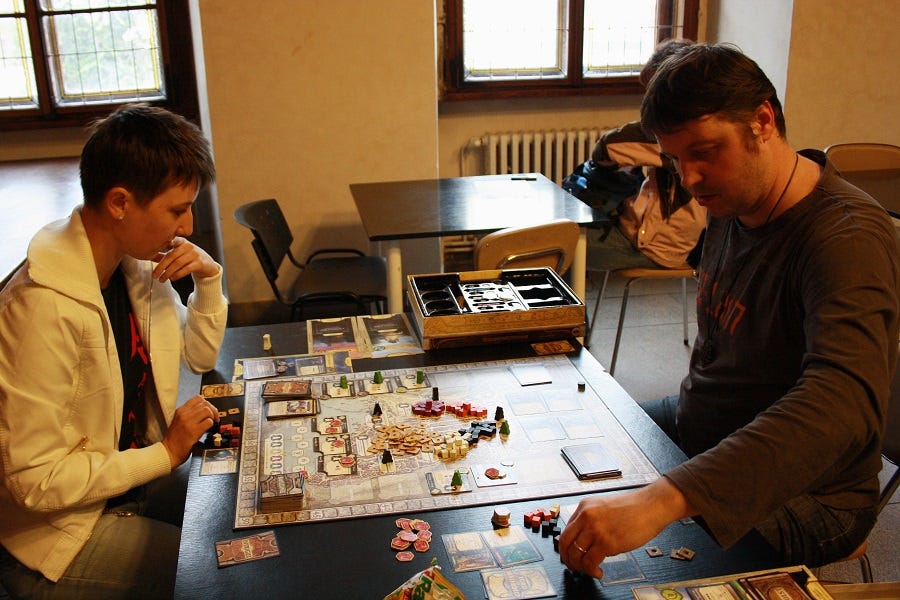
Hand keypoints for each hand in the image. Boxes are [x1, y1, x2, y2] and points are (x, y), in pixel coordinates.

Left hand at [152, 237, 218, 281]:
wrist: (208, 265)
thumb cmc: (190, 258)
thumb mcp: (180, 254)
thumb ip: (168, 254)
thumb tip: (151, 256)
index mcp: (182, 241)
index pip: (170, 243)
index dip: (162, 247)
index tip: (153, 252)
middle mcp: (189, 246)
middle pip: (171, 256)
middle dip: (161, 267)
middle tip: (154, 275)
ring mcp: (195, 254)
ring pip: (178, 263)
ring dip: (168, 273)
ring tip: (162, 279)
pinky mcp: (200, 263)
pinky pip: (186, 269)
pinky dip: (177, 275)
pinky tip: (172, 278)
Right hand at [161, 395, 218, 467]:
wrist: (168, 452)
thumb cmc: (175, 439)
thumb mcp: (179, 421)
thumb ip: (189, 414)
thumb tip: (205, 410)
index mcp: (180, 411)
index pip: (198, 398)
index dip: (207, 403)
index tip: (210, 410)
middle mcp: (184, 414)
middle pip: (205, 404)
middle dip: (213, 410)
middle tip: (215, 418)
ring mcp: (188, 422)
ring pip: (207, 411)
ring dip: (213, 417)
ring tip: (212, 423)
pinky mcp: (193, 431)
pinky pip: (208, 422)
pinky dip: (212, 425)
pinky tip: (209, 430)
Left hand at [558, 478, 692, 578]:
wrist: (652, 505)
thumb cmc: (634, 507)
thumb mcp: (604, 507)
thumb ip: (592, 520)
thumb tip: (584, 541)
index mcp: (585, 506)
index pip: (566, 531)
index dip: (566, 548)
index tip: (570, 556)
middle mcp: (587, 516)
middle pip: (565, 543)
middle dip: (568, 559)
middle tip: (574, 567)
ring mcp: (596, 529)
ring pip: (576, 555)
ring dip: (580, 567)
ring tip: (589, 571)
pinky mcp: (607, 542)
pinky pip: (590, 562)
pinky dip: (591, 571)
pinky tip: (598, 572)